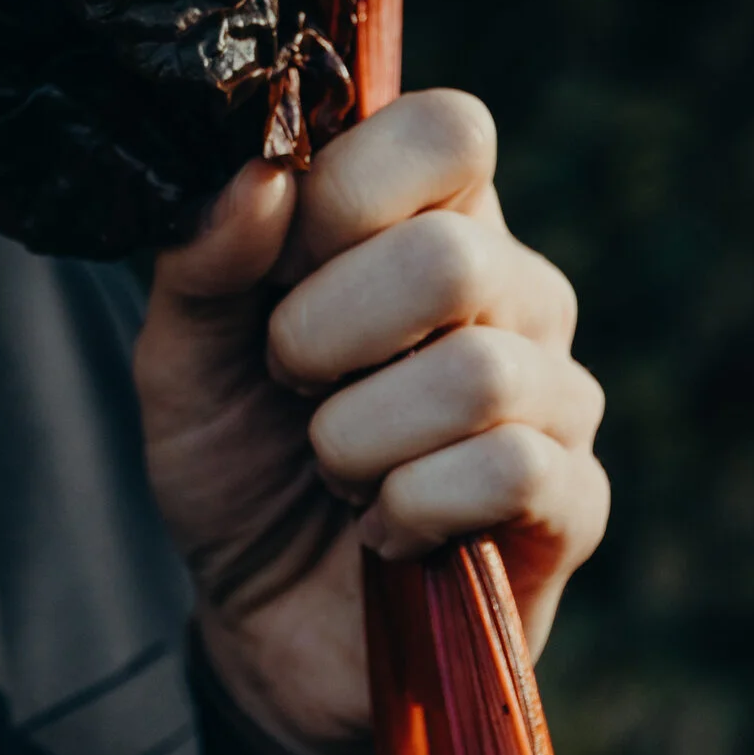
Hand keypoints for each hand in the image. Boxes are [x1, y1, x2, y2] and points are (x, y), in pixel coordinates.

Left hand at [134, 92, 608, 754]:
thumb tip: (260, 176)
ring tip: (334, 469)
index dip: (346, 193)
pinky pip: (509, 472)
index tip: (276, 269)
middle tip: (291, 385)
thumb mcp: (181, 360)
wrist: (264, 625)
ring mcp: (558, 395)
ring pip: (480, 375)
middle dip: (324, 337)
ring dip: (356, 439)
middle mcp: (515, 290)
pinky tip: (382, 532)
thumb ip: (202, 262)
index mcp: (429, 221)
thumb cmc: (238, 465)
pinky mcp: (572, 501)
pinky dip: (409, 510)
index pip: (450, 128)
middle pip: (456, 256)